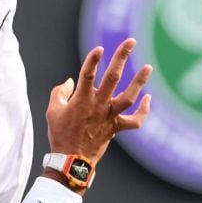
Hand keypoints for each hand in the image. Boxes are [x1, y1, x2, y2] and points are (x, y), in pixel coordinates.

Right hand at [46, 38, 152, 162]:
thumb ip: (60, 92)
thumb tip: (70, 81)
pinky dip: (144, 111)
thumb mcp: (53, 111)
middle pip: (113, 78)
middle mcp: (98, 105)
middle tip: (131, 42)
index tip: (100, 48)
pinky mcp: (116, 127)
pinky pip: (135, 121)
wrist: (71, 161)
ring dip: (140, 81)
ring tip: (149, 67)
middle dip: (122, 57)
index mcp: (81, 99)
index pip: (87, 74)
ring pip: (128, 97)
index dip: (93, 60)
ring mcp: (109, 116)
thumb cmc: (60, 135)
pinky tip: (148, 98)